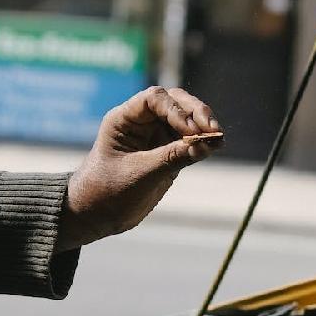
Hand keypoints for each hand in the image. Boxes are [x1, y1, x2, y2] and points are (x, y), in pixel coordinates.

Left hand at [57, 86, 222, 250]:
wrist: (96, 216)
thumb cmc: (107, 192)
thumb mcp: (140, 174)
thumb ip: (173, 157)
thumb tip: (208, 144)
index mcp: (123, 119)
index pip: (154, 99)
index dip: (176, 109)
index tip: (190, 129)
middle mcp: (140, 122)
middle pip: (175, 102)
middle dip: (195, 113)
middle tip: (213, 129)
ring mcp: (155, 137)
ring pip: (186, 120)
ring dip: (203, 126)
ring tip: (219, 138)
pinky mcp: (167, 153)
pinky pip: (188, 141)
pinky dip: (203, 142)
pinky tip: (217, 145)